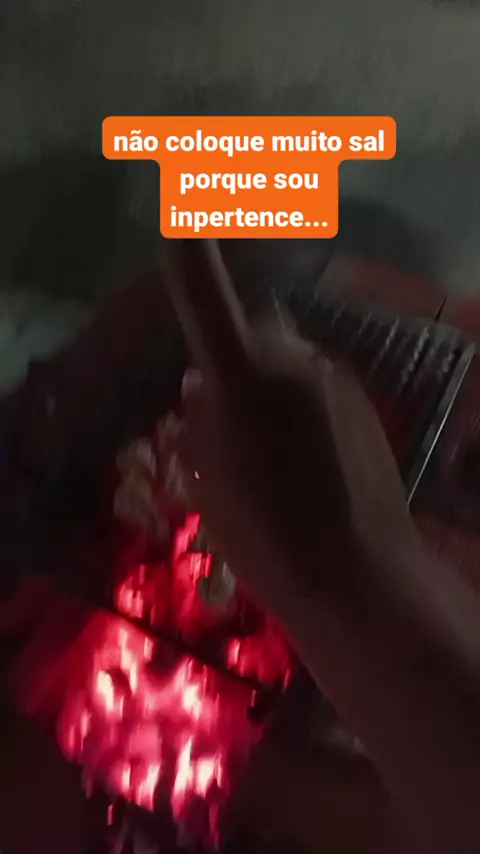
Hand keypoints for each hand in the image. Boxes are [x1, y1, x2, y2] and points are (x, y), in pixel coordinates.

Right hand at [165, 240, 416, 623]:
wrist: (362, 577)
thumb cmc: (269, 539)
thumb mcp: (210, 486)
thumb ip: (200, 425)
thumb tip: (199, 387)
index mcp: (246, 380)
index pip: (205, 298)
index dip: (189, 254)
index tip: (182, 210)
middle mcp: (295, 362)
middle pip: (248, 334)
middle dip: (229, 359)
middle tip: (215, 421)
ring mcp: (334, 380)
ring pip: (283, 360)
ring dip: (264, 385)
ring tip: (262, 455)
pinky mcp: (360, 401)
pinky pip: (312, 384)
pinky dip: (296, 404)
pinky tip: (302, 461)